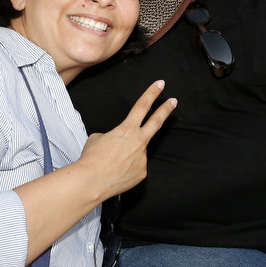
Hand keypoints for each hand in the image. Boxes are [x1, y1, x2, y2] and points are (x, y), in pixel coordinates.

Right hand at [75, 79, 175, 199]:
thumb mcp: (97, 139)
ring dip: (127, 155)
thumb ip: (111, 136)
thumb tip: (115, 142)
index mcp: (127, 130)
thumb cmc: (91, 159)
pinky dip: (126, 169)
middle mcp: (139, 142)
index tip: (160, 85)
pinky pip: (135, 167)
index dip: (151, 94)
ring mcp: (143, 158)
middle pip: (155, 122)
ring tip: (111, 163)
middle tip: (173, 101)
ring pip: (137, 152)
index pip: (141, 106)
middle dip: (165, 110)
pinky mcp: (142, 173)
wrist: (92, 181)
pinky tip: (116, 173)